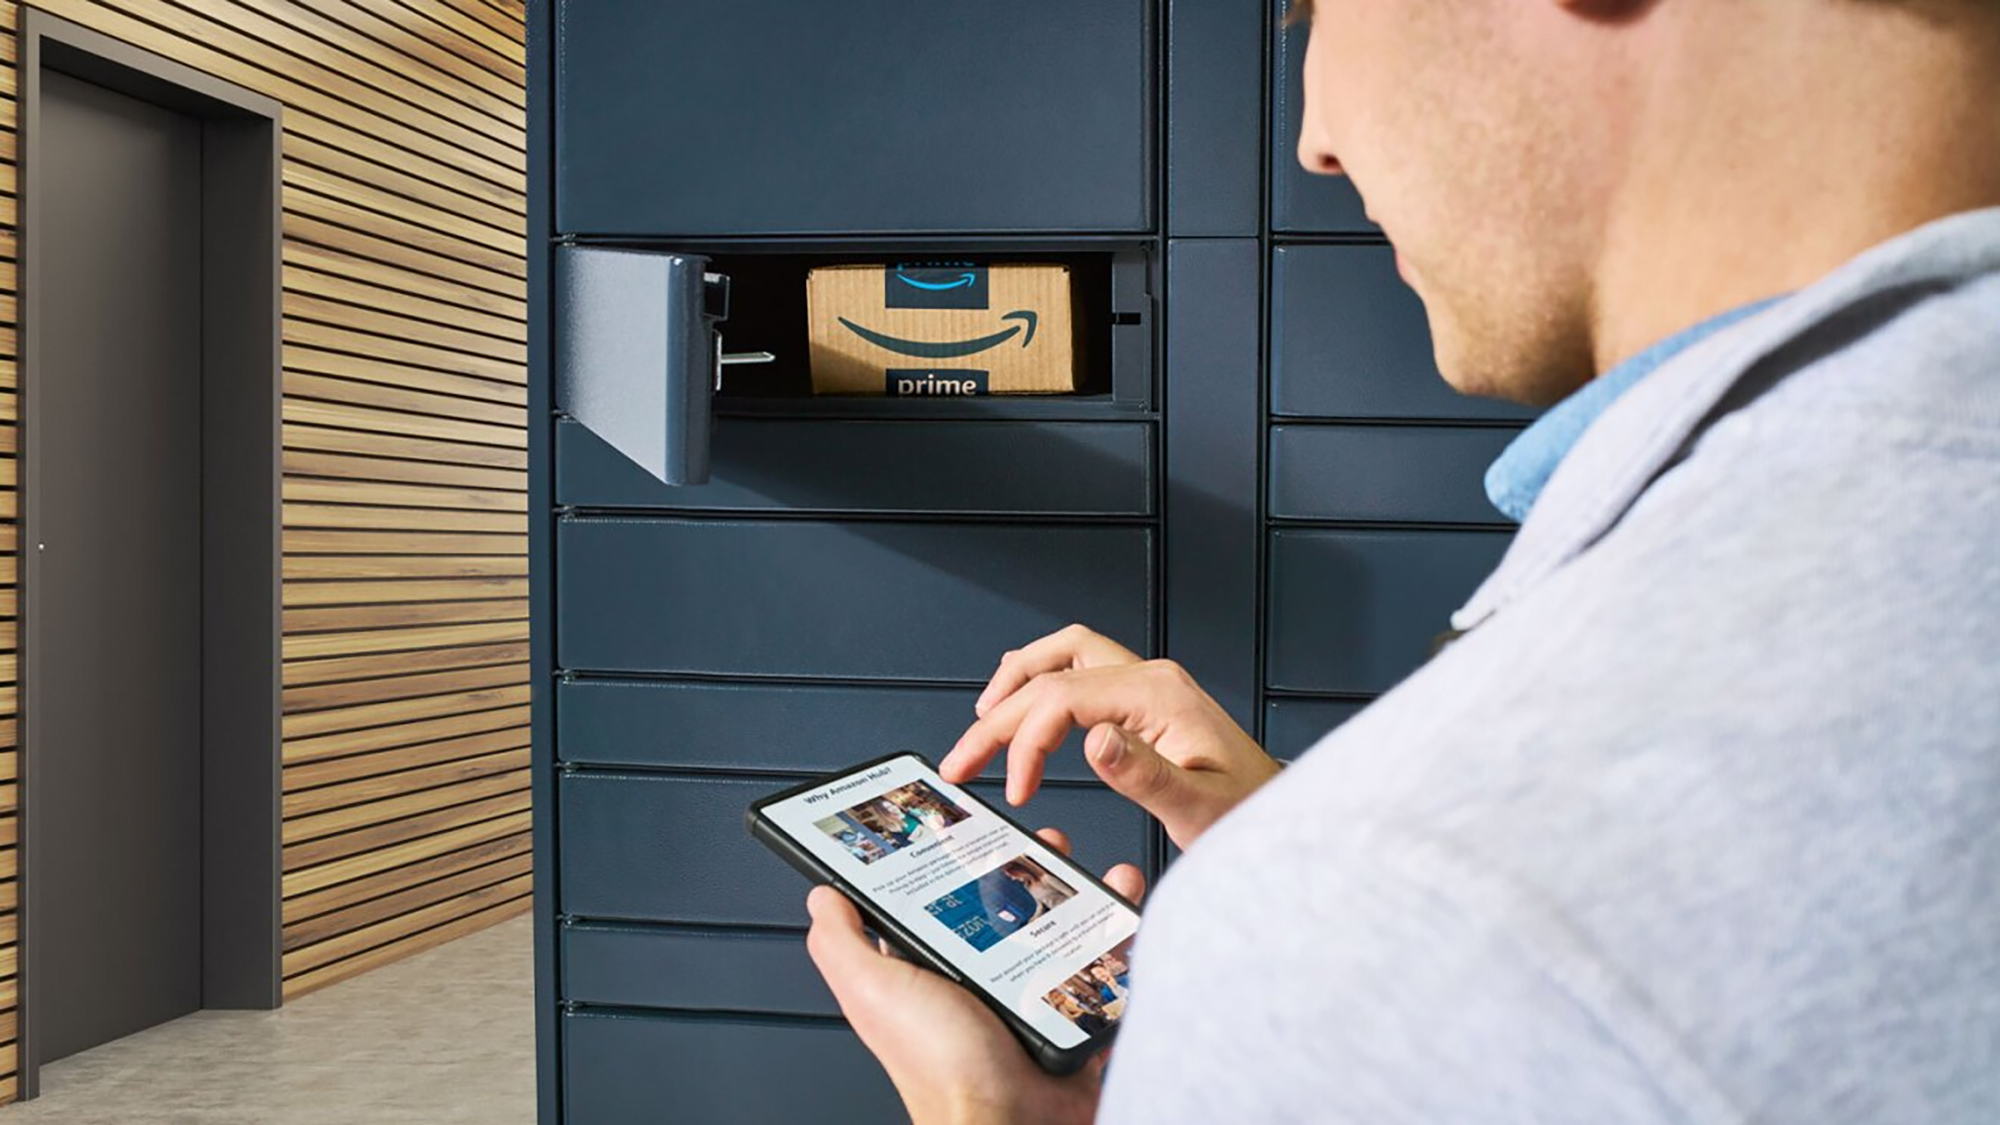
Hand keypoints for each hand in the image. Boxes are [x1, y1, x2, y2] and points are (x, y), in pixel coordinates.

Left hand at [805, 828, 1145, 1124]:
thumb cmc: (942, 1070)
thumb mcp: (875, 994)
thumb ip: (843, 946)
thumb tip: (821, 896)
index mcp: (932, 974)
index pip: (940, 904)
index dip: (954, 863)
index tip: (972, 828)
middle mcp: (980, 985)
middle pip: (1007, 910)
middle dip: (1029, 870)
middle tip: (1044, 843)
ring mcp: (1031, 1002)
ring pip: (1061, 932)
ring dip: (1081, 896)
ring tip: (1092, 873)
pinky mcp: (1075, 1018)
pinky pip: (1105, 967)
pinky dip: (1120, 935)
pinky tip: (1123, 908)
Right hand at [942, 625, 1281, 848]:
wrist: (1280, 814)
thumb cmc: (1249, 814)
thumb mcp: (1200, 809)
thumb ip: (1146, 775)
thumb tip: (1094, 740)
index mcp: (1160, 696)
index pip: (1064, 697)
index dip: (1025, 742)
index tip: (1015, 790)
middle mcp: (1151, 678)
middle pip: (1053, 671)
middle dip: (1000, 715)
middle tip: (963, 759)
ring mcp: (1149, 685)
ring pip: (1065, 653)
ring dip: (1017, 682)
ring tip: (982, 724)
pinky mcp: (1145, 701)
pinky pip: (1082, 669)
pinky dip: (1043, 682)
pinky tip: (1024, 705)